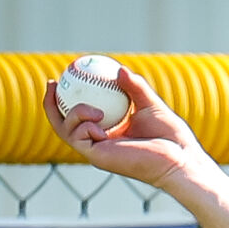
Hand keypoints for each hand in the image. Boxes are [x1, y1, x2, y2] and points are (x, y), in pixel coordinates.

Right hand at [43, 65, 212, 191]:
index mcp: (109, 131)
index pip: (80, 114)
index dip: (66, 97)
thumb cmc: (171, 137)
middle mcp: (99, 142)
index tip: (65, 76)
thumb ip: (135, 87)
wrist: (179, 158)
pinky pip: (78, 137)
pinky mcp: (98, 158)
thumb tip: (120, 69)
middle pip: (62, 123)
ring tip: (96, 110)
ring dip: (74, 113)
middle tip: (52, 83)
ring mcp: (97, 151)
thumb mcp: (150, 104)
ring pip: (66, 129)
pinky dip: (84, 125)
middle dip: (50, 104)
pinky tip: (99, 121)